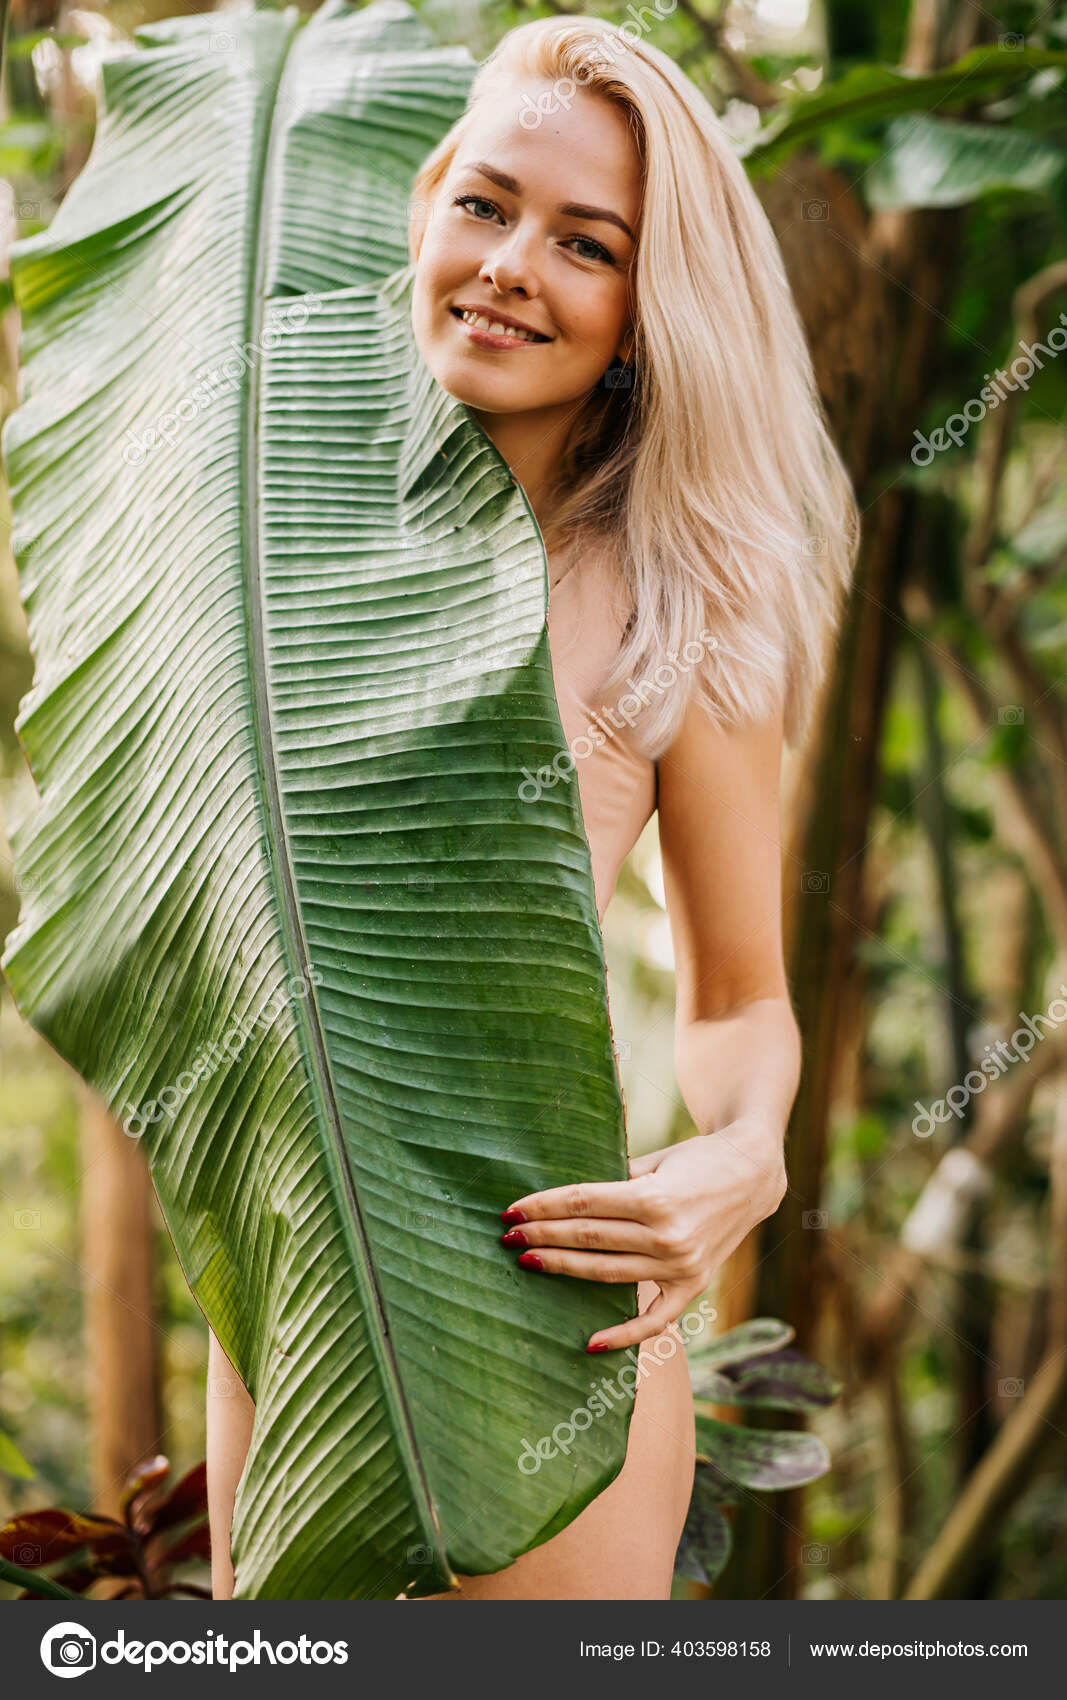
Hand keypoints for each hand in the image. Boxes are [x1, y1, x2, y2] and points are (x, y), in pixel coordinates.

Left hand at [499, 1119, 787, 1351]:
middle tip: (507, 1235)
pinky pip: (654, 1320)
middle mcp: (667, 1236)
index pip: (584, 1204)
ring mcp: (681, 1266)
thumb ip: (615, 1180)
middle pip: (588, 1239)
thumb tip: (565, 1199)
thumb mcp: (655, 1160)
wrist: (754, 1175)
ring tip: (528, 1261)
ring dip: (563, 1268)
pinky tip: (588, 1343)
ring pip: (607, 1273)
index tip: (512, 1210)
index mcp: (655, 1198)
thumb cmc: (698, 1158)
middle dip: (543, 1236)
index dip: (544, 1207)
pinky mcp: (693, 1285)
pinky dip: (623, 1335)